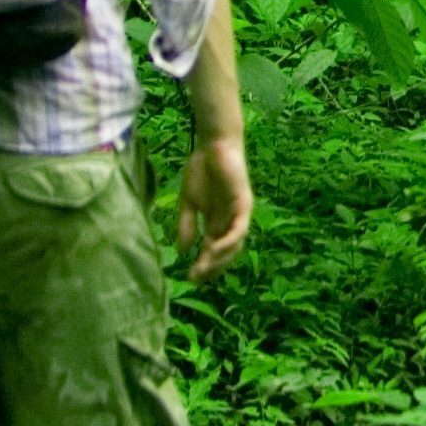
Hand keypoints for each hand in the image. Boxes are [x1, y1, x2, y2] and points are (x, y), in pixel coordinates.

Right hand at [173, 134, 254, 281]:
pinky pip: (239, 229)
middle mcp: (230, 222)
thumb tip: (181, 252)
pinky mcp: (244, 204)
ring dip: (220, 259)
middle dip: (212, 268)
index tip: (190, 279)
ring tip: (203, 269)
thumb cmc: (201, 170)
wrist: (212, 146)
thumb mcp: (188, 203)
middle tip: (196, 279)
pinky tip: (213, 250)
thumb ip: (186, 225)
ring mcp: (238, 214)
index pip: (213, 251)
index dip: (204, 265)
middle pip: (225, 253)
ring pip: (234, 245)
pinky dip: (228, 242)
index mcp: (217, 222)